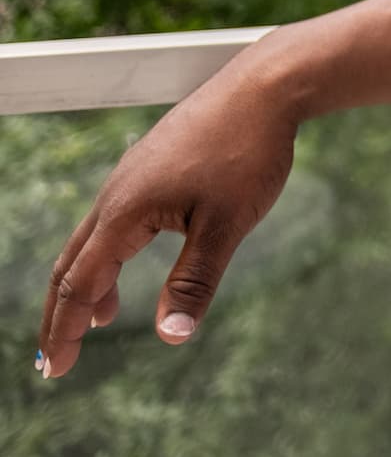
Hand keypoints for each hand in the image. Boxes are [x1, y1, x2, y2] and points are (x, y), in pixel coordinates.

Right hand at [38, 57, 297, 379]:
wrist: (267, 84)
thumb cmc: (249, 151)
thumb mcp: (227, 224)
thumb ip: (195, 281)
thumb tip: (170, 337)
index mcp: (126, 211)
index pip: (81, 284)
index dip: (66, 331)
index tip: (58, 372)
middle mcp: (118, 191)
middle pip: (73, 262)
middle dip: (64, 312)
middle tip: (58, 357)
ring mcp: (134, 172)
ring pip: (94, 236)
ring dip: (90, 280)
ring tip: (101, 318)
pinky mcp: (153, 160)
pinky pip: (117, 214)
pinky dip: (111, 249)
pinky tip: (135, 256)